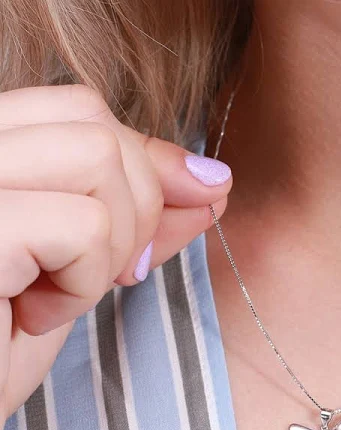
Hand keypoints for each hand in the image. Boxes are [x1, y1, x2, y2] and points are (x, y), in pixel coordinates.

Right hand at [0, 85, 231, 429]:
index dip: (140, 170)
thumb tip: (215, 180)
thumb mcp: (83, 265)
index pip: (82, 109)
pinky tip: (33, 316)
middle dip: (135, 209)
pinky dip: (82, 284)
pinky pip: (83, 225)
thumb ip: (140, 214)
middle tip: (102, 277)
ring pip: (98, 156)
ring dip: (108, 246)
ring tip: (55, 296)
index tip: (144, 239)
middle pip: (96, 122)